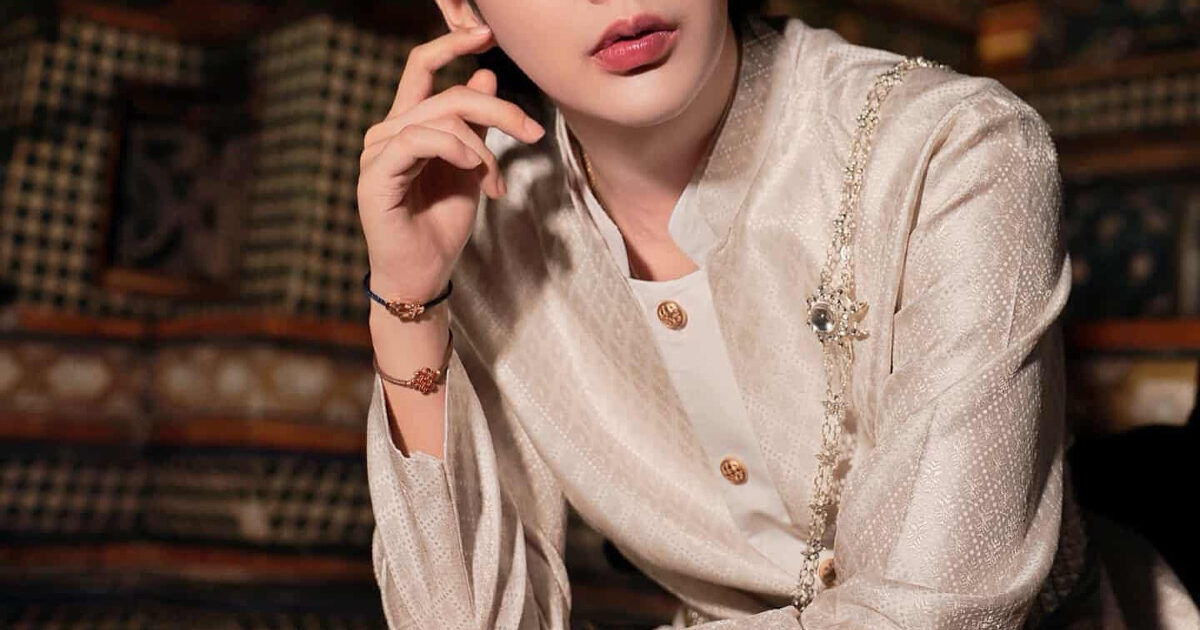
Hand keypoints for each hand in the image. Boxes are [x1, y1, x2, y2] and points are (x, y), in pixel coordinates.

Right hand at [357, 24, 545, 299]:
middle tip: (533, 131)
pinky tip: (473, 169)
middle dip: (499, 111)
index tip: (486, 34)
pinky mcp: (374, 176)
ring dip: (481, 148)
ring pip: (440, 118)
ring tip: (495, 183)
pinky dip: (454, 150)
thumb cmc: (443, 225)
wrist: (425, 274)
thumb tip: (485, 75)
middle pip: (448, 95)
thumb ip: (476, 126)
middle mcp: (386, 132)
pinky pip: (417, 140)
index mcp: (407, 125)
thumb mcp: (471, 168)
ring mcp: (377, 152)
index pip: (422, 68)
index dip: (451, 45)